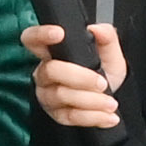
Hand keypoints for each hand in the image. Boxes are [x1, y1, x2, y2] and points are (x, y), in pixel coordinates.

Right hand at [21, 18, 124, 134]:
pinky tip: (108, 117)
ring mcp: (48, 95)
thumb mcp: (111, 54)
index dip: (40, 34)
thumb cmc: (104, 74)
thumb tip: (97, 29)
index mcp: (53, 53)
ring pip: (61, 96)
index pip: (33, 39)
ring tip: (110, 103)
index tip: (59, 33)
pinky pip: (70, 116)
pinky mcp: (56, 115)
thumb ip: (107, 37)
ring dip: (91, 100)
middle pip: (51, 70)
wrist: (110, 100)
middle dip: (79, 77)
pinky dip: (92, 117)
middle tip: (102, 83)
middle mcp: (44, 73)